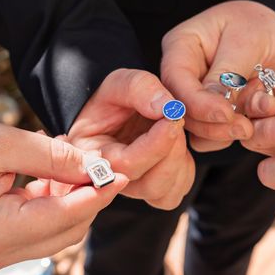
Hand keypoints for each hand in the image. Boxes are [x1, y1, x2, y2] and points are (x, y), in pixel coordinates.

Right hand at [0, 114, 126, 272]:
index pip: (63, 217)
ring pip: (58, 231)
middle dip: (89, 196)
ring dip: (74, 198)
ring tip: (72, 160)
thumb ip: (51, 156)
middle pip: (67, 230)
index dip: (97, 194)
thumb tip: (95, 167)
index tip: (122, 173)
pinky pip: (41, 228)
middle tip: (98, 161)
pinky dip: (56, 202)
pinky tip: (56, 172)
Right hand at [68, 69, 194, 209]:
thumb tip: (166, 108)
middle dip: (170, 148)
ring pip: (166, 192)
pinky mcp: (154, 191)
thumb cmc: (114, 99)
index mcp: (90, 158)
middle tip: (176, 116)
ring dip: (179, 157)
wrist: (122, 107)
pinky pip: (177, 190)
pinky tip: (174, 143)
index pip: (125, 165)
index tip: (173, 117)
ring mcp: (133, 190)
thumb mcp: (119, 82)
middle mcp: (111, 182)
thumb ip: (139, 88)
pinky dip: (184, 166)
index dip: (155, 144)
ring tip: (172, 127)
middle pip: (149, 184)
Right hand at [161, 0, 274, 151]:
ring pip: (199, 130)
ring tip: (262, 111)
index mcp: (180, 47)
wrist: (274, 32)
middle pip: (184, 111)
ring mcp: (195, 97)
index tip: (227, 114)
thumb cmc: (257, 24)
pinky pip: (216, 136)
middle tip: (247, 127)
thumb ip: (228, 73)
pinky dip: (239, 133)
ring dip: (230, 131)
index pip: (175, 81)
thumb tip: (214, 106)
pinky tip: (261, 117)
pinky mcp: (210, 114)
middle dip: (216, 125)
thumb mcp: (246, 40)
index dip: (197, 103)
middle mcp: (182, 75)